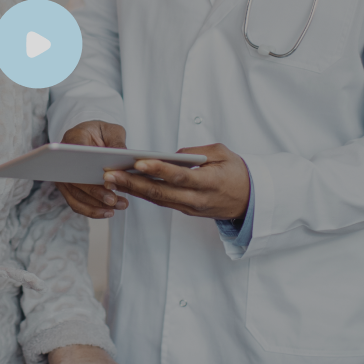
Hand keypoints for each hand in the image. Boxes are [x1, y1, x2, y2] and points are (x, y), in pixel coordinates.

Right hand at [56, 121, 130, 218]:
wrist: (89, 136)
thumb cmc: (101, 132)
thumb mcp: (113, 131)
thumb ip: (118, 143)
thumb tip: (124, 157)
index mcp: (74, 138)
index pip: (78, 154)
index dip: (90, 169)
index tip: (107, 181)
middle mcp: (62, 159)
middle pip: (76, 180)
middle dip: (96, 193)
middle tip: (113, 200)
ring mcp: (63, 175)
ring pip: (76, 195)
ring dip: (97, 205)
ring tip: (118, 206)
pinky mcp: (67, 188)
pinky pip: (77, 203)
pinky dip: (92, 210)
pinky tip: (108, 212)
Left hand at [102, 143, 249, 219]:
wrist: (251, 200)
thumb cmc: (237, 172)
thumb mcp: (223, 153)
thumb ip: (197, 152)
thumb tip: (172, 155)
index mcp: (210, 182)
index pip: (180, 176)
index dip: (159, 169)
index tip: (139, 161)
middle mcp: (198, 199)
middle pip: (162, 192)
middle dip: (134, 183)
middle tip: (111, 173)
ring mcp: (191, 208)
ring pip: (158, 200)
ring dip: (134, 190)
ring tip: (112, 178)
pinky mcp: (186, 211)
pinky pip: (162, 202)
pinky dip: (144, 194)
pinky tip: (128, 185)